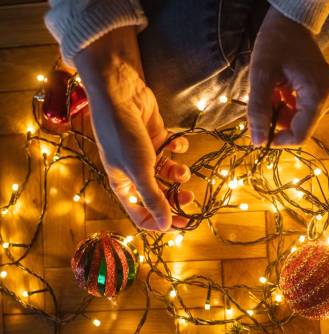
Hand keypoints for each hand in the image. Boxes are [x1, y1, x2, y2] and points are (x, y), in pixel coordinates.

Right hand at [74, 27, 192, 230]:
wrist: (121, 94)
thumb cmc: (124, 135)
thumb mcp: (140, 171)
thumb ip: (153, 198)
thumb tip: (166, 225)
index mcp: (123, 185)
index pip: (141, 213)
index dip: (160, 221)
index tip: (181, 225)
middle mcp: (133, 172)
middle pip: (157, 195)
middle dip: (174, 198)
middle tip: (189, 199)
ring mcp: (145, 154)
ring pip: (167, 173)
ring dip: (178, 174)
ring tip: (182, 171)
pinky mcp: (156, 137)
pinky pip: (172, 149)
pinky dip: (178, 148)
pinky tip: (177, 143)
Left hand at [248, 8, 328, 145]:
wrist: (291, 23)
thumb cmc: (276, 43)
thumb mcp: (261, 75)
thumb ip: (258, 109)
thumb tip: (257, 142)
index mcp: (318, 95)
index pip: (300, 135)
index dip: (278, 140)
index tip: (258, 133)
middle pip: (300, 127)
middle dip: (278, 121)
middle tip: (263, 101)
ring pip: (301, 121)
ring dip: (281, 113)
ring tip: (272, 91)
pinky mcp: (326, 93)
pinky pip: (304, 111)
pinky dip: (287, 107)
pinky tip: (280, 90)